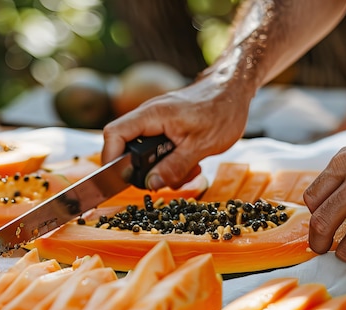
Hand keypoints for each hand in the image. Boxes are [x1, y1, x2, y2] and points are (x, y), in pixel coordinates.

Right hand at [102, 71, 253, 189]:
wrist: (234, 89)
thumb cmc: (222, 110)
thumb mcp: (201, 145)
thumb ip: (174, 167)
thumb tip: (151, 184)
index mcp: (152, 115)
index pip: (114, 134)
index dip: (111, 158)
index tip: (121, 178)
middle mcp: (149, 117)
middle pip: (127, 148)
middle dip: (145, 171)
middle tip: (166, 180)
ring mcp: (157, 122)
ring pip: (146, 153)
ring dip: (164, 168)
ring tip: (189, 171)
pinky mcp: (166, 128)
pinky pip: (159, 150)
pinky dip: (173, 162)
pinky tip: (192, 164)